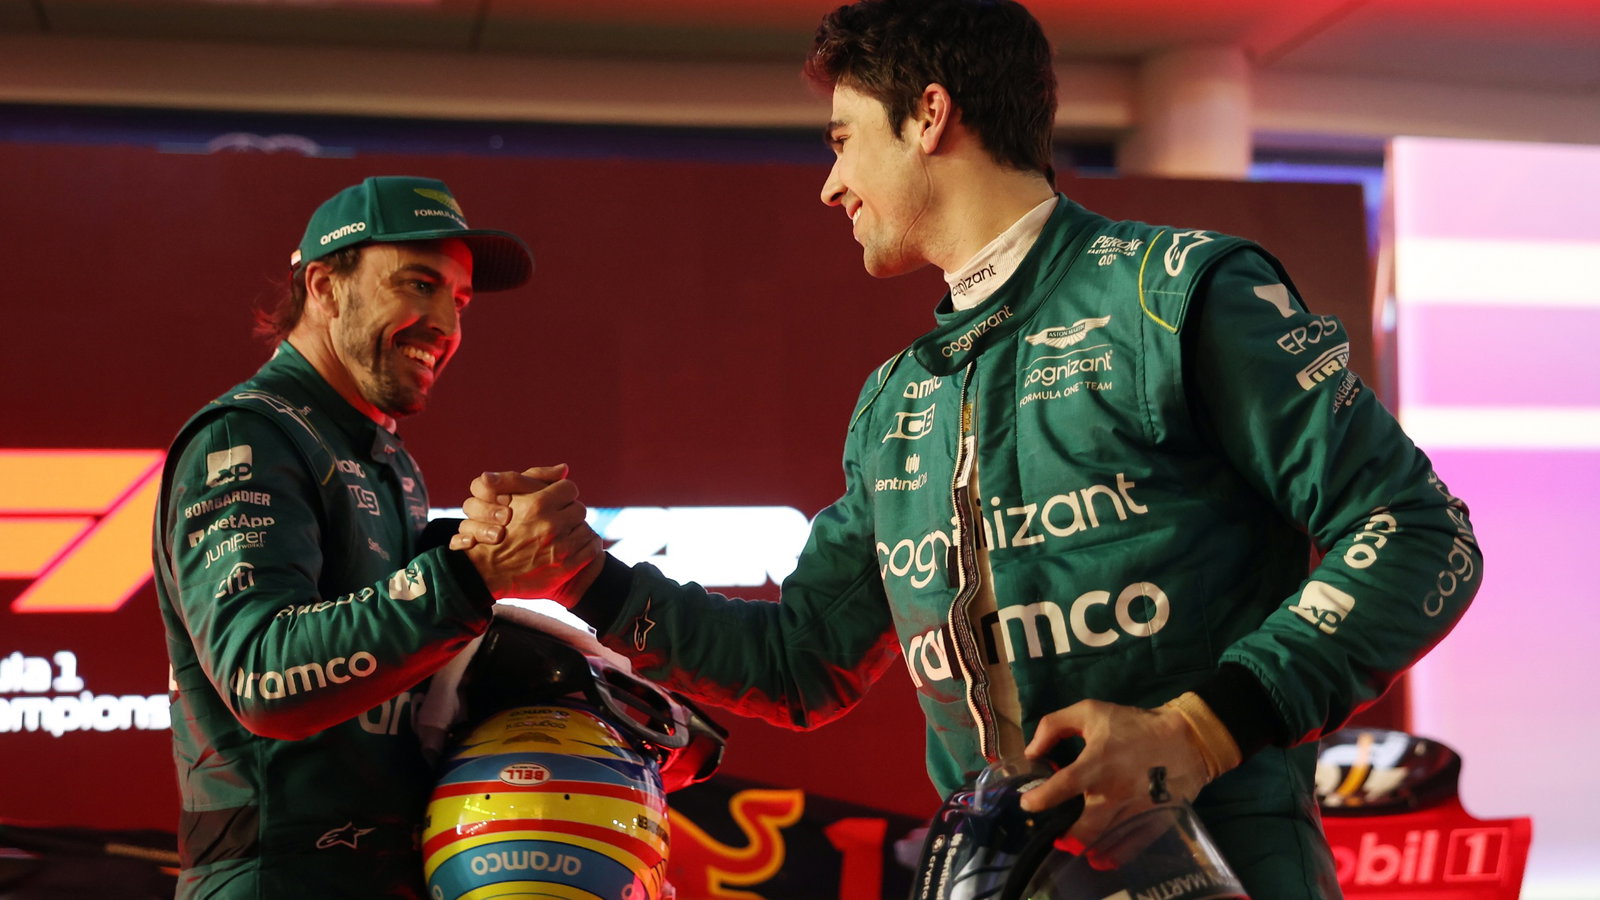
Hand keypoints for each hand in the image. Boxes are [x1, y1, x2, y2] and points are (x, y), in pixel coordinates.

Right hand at [461, 471, 602, 602]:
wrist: (488, 573)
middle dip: (570, 513)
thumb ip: (536, 478)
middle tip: (560, 519)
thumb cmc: (496, 530)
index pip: (569, 488)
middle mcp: (551, 525)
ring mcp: (560, 548)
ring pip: (586, 529)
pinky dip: (587, 545)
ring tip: (565, 534)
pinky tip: (576, 546)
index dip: (564, 493)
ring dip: (577, 530)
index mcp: (537, 505)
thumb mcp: (508, 497)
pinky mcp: (567, 567)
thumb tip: (565, 468)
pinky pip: (592, 548)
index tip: (558, 500)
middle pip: (579, 509)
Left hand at [1017, 699, 1208, 846]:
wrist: (1187, 738)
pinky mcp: (1154, 820)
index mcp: (1096, 763)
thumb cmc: (1134, 724)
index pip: (1062, 787)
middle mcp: (1114, 792)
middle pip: (1085, 827)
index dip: (1040, 799)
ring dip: (1087, 849)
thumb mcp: (1091, 711)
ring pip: (1106, 840)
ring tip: (1075, 848)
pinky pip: (1132, 846)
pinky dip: (1115, 856)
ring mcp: (1136, 810)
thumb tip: (1031, 751)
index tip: (1027, 804)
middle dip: (1066, 838)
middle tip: (1056, 837)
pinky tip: (1101, 859)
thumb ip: (1054, 725)